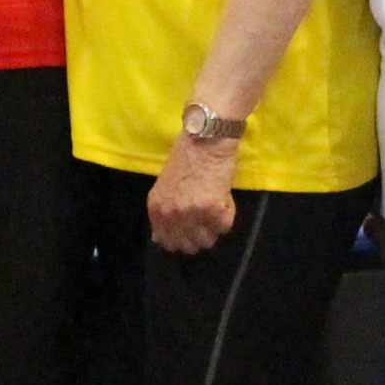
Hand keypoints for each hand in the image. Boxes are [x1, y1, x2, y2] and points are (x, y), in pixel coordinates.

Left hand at [148, 133, 239, 255]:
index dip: (182, 238)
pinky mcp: (213, 210)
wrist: (205, 138)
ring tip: (214, 206)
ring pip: (208, 241)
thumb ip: (163, 212)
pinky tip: (222, 196)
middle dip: (199, 235)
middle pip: (189, 246)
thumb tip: (160, 240)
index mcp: (157, 210)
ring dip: (213, 227)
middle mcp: (172, 215)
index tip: (191, 229)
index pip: (167, 243)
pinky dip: (227, 214)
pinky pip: (225, 226)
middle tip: (205, 217)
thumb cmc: (185, 156)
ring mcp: (192, 214)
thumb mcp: (164, 186)